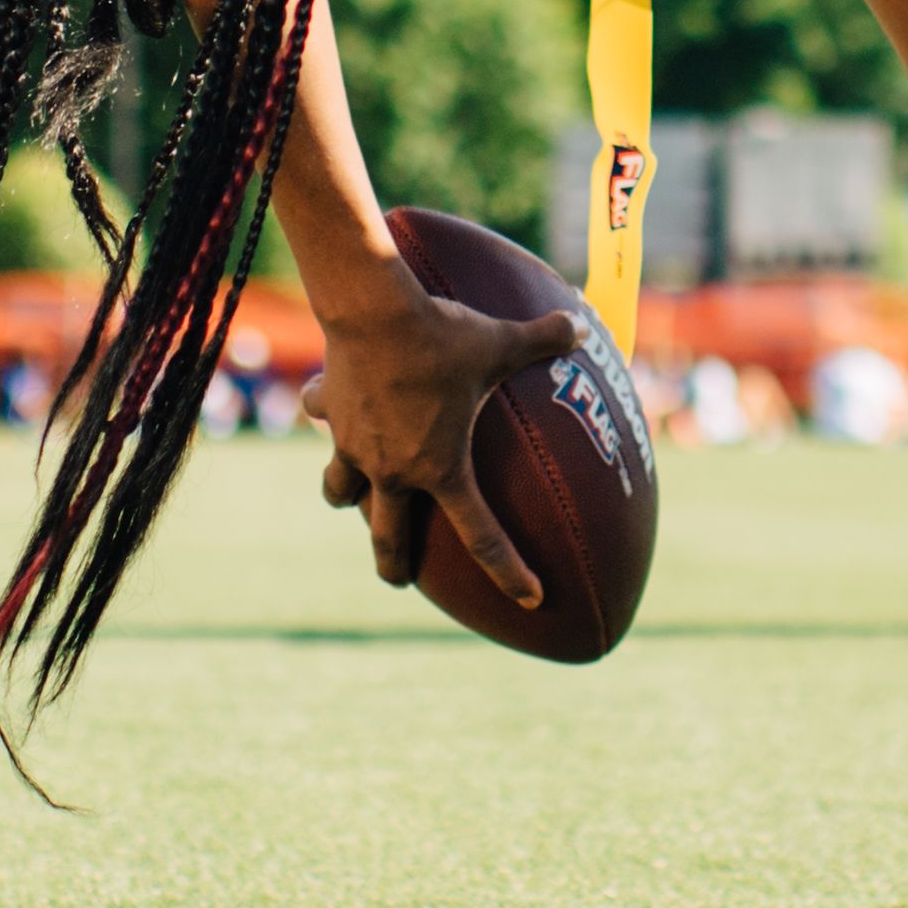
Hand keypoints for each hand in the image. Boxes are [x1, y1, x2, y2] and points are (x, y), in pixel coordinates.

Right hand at [298, 270, 582, 607]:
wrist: (373, 309)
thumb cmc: (443, 335)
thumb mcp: (502, 341)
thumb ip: (546, 339)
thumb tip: (584, 326)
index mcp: (442, 469)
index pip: (482, 537)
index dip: (511, 572)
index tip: (531, 598)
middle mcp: (394, 469)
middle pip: (388, 538)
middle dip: (394, 566)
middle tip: (401, 579)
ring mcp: (354, 445)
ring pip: (340, 490)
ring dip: (347, 497)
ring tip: (350, 495)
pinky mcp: (329, 413)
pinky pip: (323, 420)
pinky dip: (326, 415)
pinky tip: (327, 403)